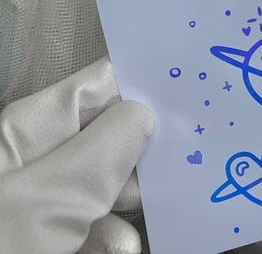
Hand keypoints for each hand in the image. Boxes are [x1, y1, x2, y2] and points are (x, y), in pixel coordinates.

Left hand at [0, 57, 153, 253]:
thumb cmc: (3, 243)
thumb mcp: (52, 196)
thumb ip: (103, 148)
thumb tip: (144, 112)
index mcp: (34, 128)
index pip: (99, 85)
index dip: (140, 85)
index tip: (183, 97)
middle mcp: (47, 155)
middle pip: (115, 133)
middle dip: (142, 154)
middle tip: (171, 168)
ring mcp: (57, 195)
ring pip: (115, 181)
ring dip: (131, 204)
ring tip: (121, 229)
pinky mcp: (65, 229)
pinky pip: (105, 220)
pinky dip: (114, 236)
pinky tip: (111, 247)